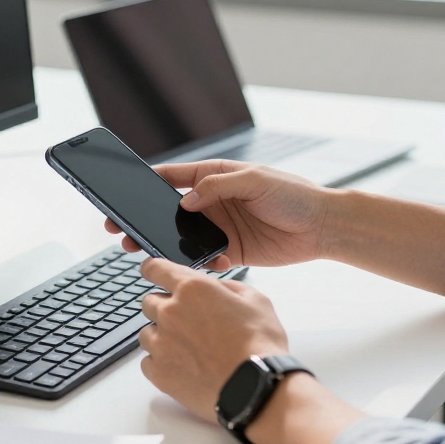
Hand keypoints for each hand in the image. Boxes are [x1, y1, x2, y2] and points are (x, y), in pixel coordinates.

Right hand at [105, 160, 329, 268]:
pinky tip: (198, 266)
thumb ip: (219, 186)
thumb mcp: (255, 180)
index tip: (124, 191)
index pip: (174, 177)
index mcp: (217, 177)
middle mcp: (214, 202)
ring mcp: (221, 228)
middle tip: (121, 229)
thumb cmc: (293, 194)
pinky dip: (198, 263)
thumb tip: (186, 201)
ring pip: (183, 237)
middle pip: (170, 211)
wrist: (323, 226)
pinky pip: (206, 259)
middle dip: (145, 220)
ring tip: (143, 250)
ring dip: (164, 244)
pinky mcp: (232, 251)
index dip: (148, 183)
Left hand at [137, 257, 288, 422]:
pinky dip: (161, 362)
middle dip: (164, 306)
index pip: (155, 268)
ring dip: (162, 335)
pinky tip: (183, 366)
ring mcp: (161, 344)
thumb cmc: (259, 345)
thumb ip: (229, 287)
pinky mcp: (159, 372)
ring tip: (188, 348)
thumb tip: (216, 288)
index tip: (155, 273)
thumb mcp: (255, 300)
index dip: (154, 270)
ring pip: (147, 332)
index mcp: (192, 289)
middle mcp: (169, 312)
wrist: (255, 388)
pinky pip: (148, 361)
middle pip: (149, 302)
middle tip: (189, 321)